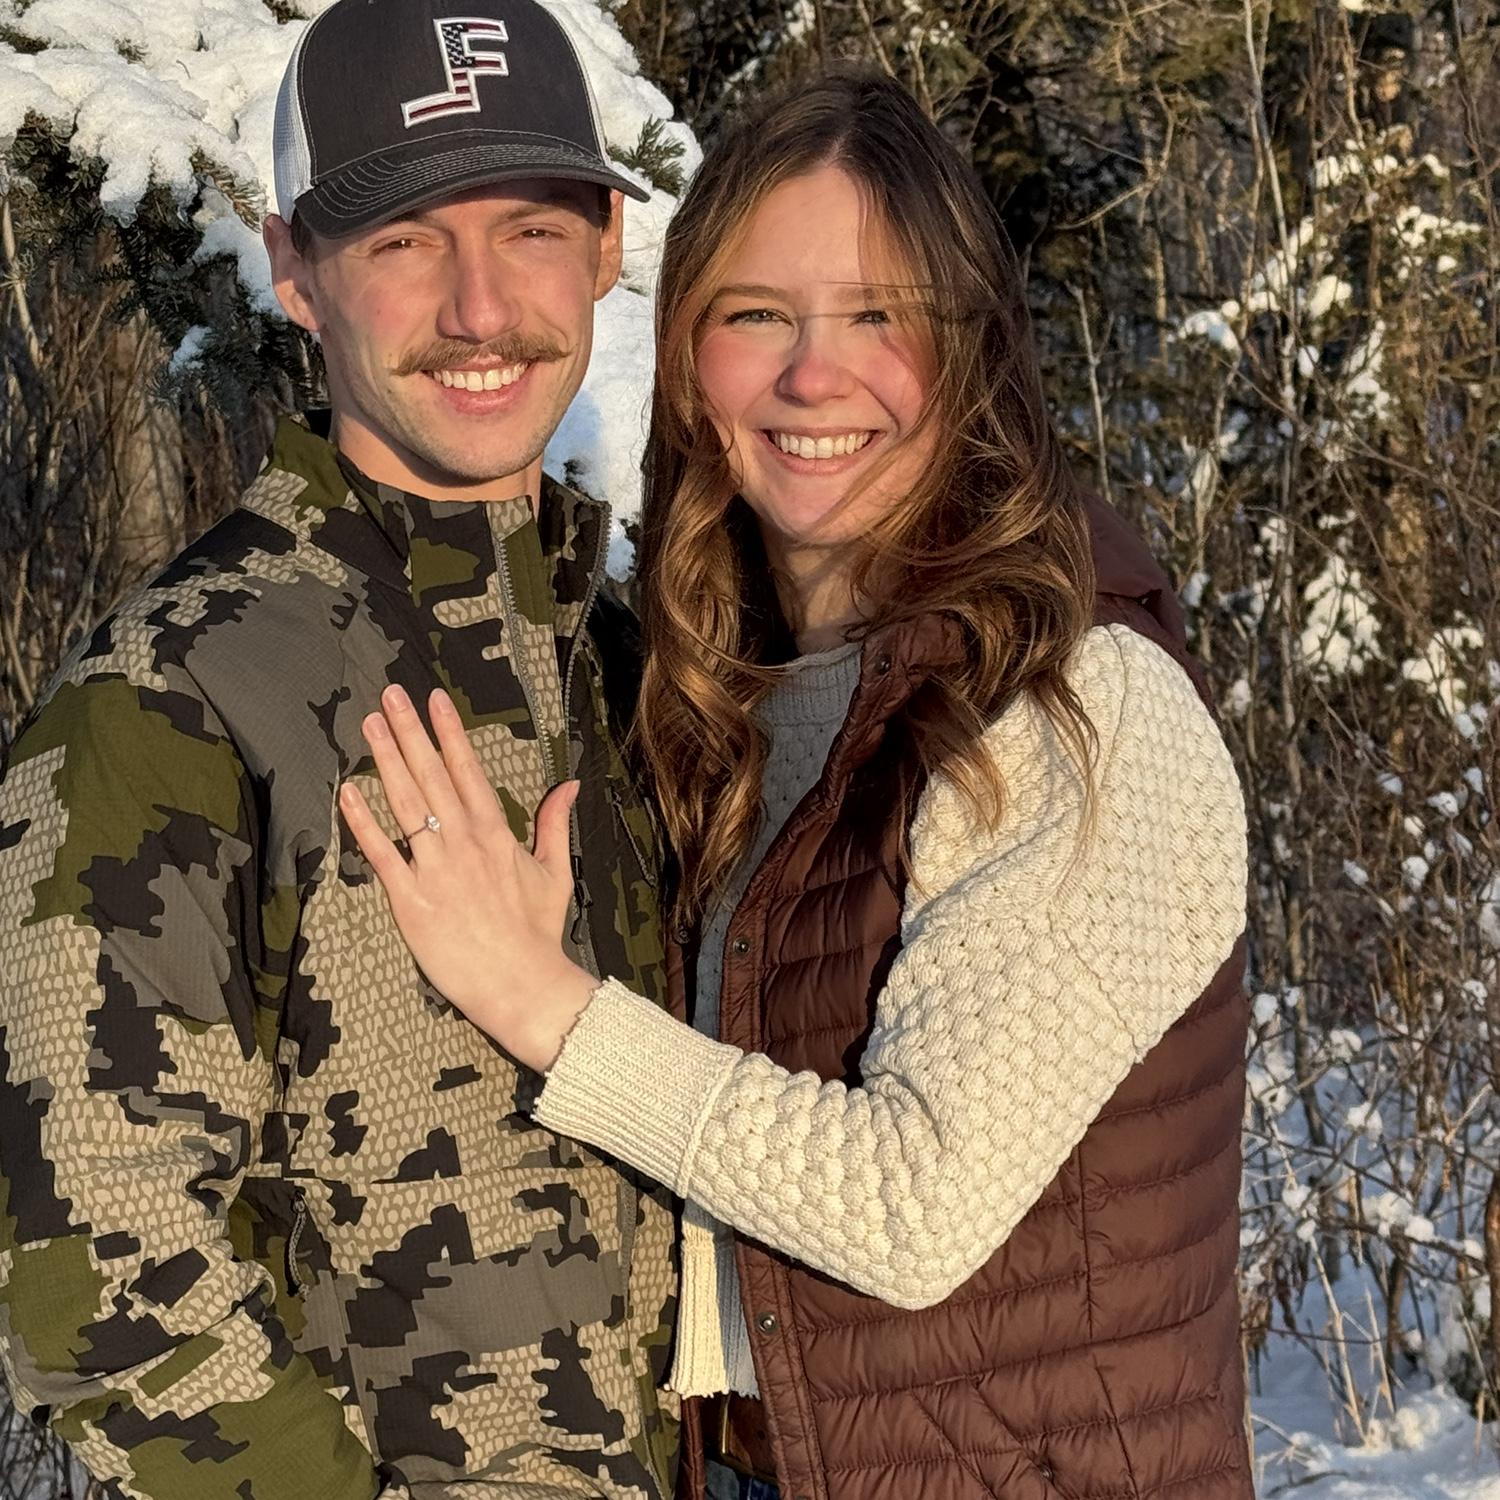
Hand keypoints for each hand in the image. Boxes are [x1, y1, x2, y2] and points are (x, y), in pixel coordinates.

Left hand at [338, 684, 597, 1071]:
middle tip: (389, 695)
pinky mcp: (411, 901)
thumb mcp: (555, 872)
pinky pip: (383, 854)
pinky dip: (364, 822)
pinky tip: (348, 791)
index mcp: (497, 834)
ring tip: (370, 724)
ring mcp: (436, 871)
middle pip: (432, 776)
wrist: (522, 984)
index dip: (449, 732)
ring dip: (386, 761)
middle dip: (410, 732)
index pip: (468, 771)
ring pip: (406, 805)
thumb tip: (568, 785)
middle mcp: (465, 844)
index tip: (434, 699)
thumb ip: (555, 824)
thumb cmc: (537, 933)